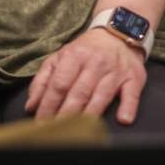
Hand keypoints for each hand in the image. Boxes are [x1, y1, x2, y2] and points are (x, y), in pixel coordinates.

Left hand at [25, 27, 146, 124]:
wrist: (118, 32)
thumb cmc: (85, 50)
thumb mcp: (60, 57)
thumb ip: (43, 80)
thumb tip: (31, 106)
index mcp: (74, 56)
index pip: (59, 84)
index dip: (49, 105)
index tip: (41, 123)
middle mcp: (95, 62)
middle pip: (79, 92)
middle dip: (66, 114)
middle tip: (57, 131)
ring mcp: (115, 70)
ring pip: (101, 95)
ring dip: (90, 114)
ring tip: (80, 130)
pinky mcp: (133, 77)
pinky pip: (131, 94)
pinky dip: (128, 107)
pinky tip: (123, 119)